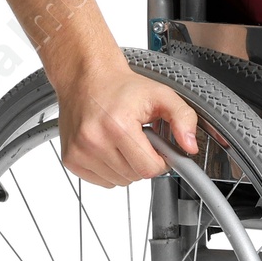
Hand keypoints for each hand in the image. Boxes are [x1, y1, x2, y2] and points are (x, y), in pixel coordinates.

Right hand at [54, 55, 199, 187]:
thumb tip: (190, 146)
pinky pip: (103, 181)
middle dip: (144, 161)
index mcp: (117, 125)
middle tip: (140, 138)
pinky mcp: (71, 160)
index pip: (149, 168)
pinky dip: (111, 170)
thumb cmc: (121, 88)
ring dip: (128, 166)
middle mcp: (94, 140)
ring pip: (120, 181)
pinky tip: (110, 147)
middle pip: (135, 176)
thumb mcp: (161, 95)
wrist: (86, 79)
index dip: (161, 160)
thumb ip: (183, 118)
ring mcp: (79, 152)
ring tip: (123, 140)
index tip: (158, 147)